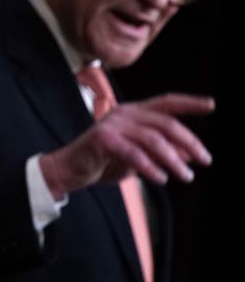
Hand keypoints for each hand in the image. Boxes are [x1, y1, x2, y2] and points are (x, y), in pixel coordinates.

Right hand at [40, 93, 214, 199]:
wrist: (70, 171)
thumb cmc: (104, 163)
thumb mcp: (139, 157)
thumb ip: (162, 152)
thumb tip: (191, 155)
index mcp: (133, 111)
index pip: (166, 102)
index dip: (189, 103)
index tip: (211, 105)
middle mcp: (124, 112)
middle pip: (165, 123)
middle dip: (189, 142)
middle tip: (204, 160)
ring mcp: (112, 124)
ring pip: (153, 140)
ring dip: (173, 160)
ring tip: (185, 177)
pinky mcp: (103, 139)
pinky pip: (134, 153)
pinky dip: (150, 167)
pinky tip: (160, 179)